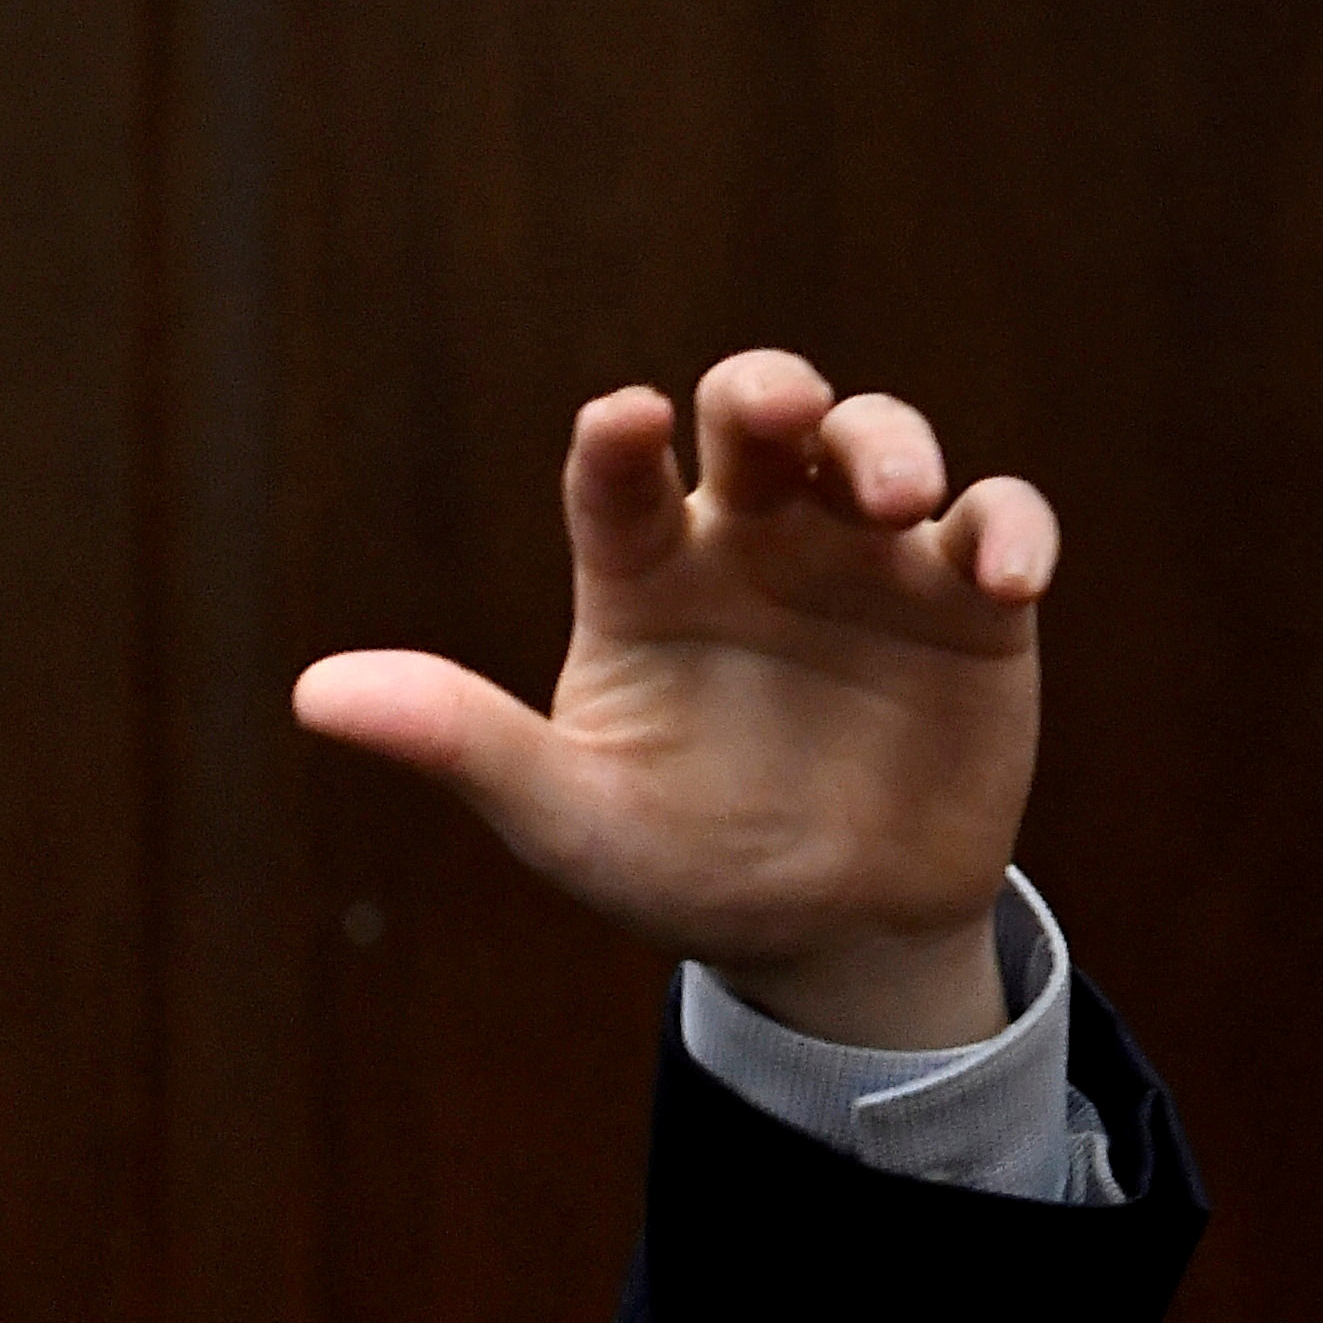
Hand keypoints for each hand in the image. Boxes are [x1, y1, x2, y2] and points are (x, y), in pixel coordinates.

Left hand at [293, 351, 1056, 1050]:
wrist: (821, 933)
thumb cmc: (676, 863)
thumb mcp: (565, 816)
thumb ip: (458, 742)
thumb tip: (313, 694)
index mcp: (641, 577)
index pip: (615, 478)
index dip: (619, 440)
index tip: (622, 418)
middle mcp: (749, 544)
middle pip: (757, 418)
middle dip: (771, 389)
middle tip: (781, 407)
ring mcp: (863, 561)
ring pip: (877, 444)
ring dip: (889, 444)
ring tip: (898, 498)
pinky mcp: (970, 602)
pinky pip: (998, 525)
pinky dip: (1008, 527)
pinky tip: (1006, 574)